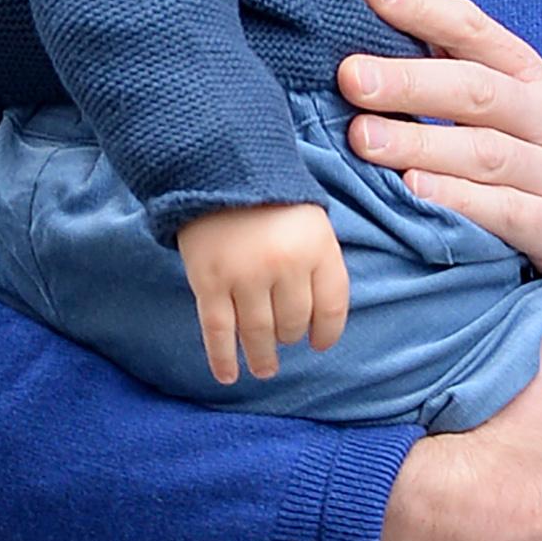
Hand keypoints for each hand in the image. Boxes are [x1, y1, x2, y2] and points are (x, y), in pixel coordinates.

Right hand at [177, 202, 349, 384]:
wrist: (215, 165)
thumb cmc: (267, 194)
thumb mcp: (309, 220)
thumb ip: (317, 261)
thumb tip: (317, 318)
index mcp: (318, 247)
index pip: (332, 306)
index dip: (327, 332)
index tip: (319, 344)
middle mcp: (286, 265)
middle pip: (294, 322)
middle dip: (289, 336)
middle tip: (282, 341)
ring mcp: (245, 275)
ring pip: (258, 332)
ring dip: (262, 357)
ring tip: (264, 368)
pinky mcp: (209, 281)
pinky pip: (218, 331)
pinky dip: (222, 358)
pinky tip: (228, 375)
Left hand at [340, 0, 541, 394]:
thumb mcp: (537, 114)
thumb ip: (477, 59)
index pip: (482, 35)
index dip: (427, 11)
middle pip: (481, 91)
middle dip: (412, 80)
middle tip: (350, 76)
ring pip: (489, 152)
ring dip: (422, 141)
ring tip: (362, 137)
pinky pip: (510, 214)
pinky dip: (461, 201)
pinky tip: (415, 193)